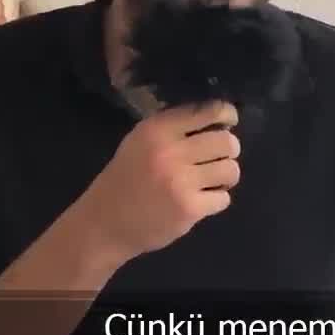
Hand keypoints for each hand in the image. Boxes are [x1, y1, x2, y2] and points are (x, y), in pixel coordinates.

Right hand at [68, 100, 240, 263]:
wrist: (104, 224)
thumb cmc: (125, 179)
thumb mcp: (140, 141)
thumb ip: (174, 128)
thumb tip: (218, 120)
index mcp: (157, 130)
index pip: (207, 111)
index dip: (226, 114)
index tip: (229, 121)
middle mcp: (170, 151)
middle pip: (227, 142)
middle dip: (229, 150)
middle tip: (217, 158)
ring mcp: (181, 181)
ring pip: (231, 170)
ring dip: (226, 176)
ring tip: (211, 181)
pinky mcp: (189, 208)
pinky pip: (224, 198)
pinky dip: (216, 201)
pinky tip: (199, 201)